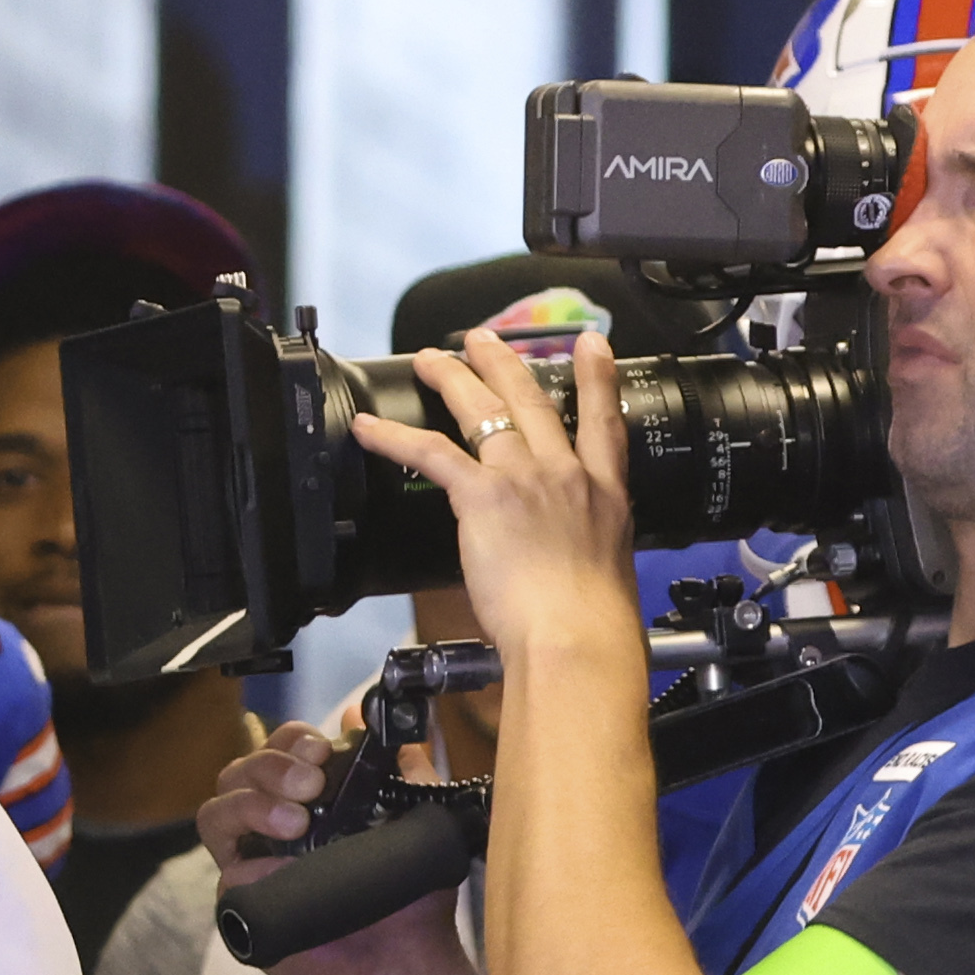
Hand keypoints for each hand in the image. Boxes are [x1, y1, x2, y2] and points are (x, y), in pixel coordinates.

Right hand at [199, 720, 485, 974]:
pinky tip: (279, 854)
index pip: (277, 752)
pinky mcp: (242, 905)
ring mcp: (253, 866)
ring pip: (215, 812)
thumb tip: (365, 716)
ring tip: (296, 820)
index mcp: (309, 803)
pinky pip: (223, 869)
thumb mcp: (416, 818)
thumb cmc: (411, 900)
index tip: (322, 748)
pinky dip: (244, 854)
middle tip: (311, 783)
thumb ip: (400, 767)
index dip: (291, 741)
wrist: (408, 967)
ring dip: (250, 801)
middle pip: (237, 773)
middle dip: (271, 766)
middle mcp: (271, 829)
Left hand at [349, 325, 643, 668]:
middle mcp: (566, 474)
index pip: (603, 421)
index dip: (598, 377)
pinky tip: (370, 426)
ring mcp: (525, 478)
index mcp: (604, 493)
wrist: (578, 634)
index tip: (592, 345)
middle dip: (505, 363)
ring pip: (484, 411)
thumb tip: (563, 560)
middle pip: (533, 401)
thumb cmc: (591, 621)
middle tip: (484, 340)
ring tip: (431, 359)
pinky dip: (394, 436)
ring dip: (453, 378)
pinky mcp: (484, 495)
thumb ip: (581, 547)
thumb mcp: (605, 569)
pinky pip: (431, 452)